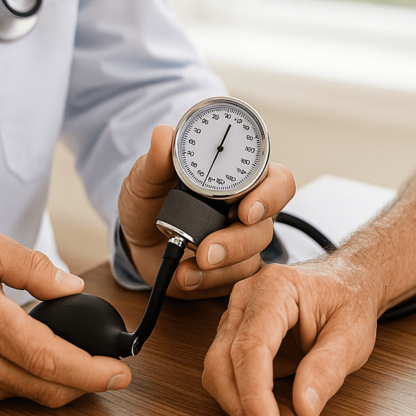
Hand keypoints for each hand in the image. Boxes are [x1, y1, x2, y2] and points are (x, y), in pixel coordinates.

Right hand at [0, 228, 131, 405]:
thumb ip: (33, 265)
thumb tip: (72, 286)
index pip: (48, 358)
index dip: (89, 371)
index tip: (119, 373)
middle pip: (47, 386)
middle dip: (90, 383)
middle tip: (117, 373)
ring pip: (34, 393)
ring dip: (66, 383)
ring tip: (87, 361)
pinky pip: (14, 392)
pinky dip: (41, 381)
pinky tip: (53, 362)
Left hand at [118, 125, 295, 298]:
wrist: (138, 240)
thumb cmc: (152, 202)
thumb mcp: (146, 179)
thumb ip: (156, 161)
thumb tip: (163, 134)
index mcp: (241, 179)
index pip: (277, 181)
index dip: (272, 195)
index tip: (246, 210)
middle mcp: (249, 209)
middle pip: (266, 225)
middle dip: (239, 241)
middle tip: (208, 250)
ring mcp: (242, 241)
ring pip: (252, 256)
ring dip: (221, 264)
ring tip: (191, 266)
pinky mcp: (231, 269)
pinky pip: (233, 279)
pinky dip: (208, 281)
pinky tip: (187, 276)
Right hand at [202, 259, 381, 415]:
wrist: (348, 283)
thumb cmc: (350, 300)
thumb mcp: (353, 334)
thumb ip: (328, 368)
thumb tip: (303, 409)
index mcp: (275, 287)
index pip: (250, 346)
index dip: (254, 394)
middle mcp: (246, 297)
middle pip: (222, 360)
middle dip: (242, 406)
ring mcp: (237, 315)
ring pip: (218, 370)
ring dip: (243, 406)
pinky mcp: (238, 335)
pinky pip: (229, 373)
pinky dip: (247, 399)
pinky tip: (278, 412)